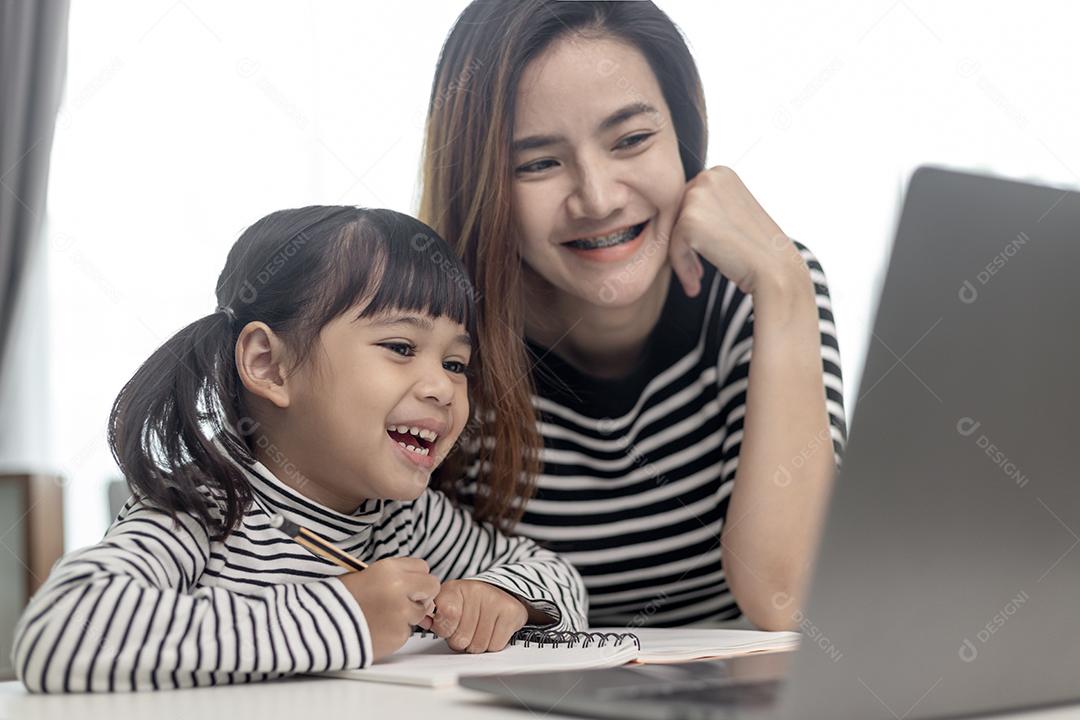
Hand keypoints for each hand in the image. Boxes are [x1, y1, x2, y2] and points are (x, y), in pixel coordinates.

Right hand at [338, 558, 439, 659]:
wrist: (321, 626)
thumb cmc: (339, 599)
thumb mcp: (365, 575)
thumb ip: (394, 575)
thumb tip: (416, 581)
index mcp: (389, 570)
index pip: (423, 567)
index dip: (416, 577)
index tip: (408, 584)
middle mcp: (399, 589)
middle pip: (431, 586)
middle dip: (421, 594)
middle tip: (404, 600)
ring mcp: (401, 613)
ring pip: (421, 612)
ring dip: (408, 615)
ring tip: (383, 616)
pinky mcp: (399, 635)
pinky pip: (407, 631)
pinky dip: (396, 631)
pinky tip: (378, 629)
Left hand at [429, 579, 528, 652]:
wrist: (501, 591)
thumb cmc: (469, 604)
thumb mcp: (447, 605)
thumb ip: (436, 618)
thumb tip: (430, 623)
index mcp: (453, 589)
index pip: (444, 619)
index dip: (445, 630)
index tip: (447, 627)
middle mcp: (474, 590)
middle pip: (460, 639)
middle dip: (461, 641)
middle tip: (465, 630)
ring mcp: (494, 600)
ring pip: (478, 645)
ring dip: (477, 644)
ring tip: (479, 630)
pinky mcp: (511, 612)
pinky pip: (495, 645)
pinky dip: (493, 644)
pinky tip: (492, 630)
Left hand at [668, 165, 805, 297]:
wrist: (775, 269)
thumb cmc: (757, 248)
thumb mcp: (733, 214)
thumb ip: (708, 208)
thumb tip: (676, 217)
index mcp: (720, 173)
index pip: (688, 201)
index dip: (692, 231)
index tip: (703, 254)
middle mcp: (708, 177)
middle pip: (677, 215)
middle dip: (683, 244)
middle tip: (696, 272)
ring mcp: (697, 196)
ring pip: (673, 231)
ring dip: (682, 258)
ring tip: (696, 280)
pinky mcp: (689, 220)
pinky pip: (672, 247)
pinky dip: (682, 268)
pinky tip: (695, 286)